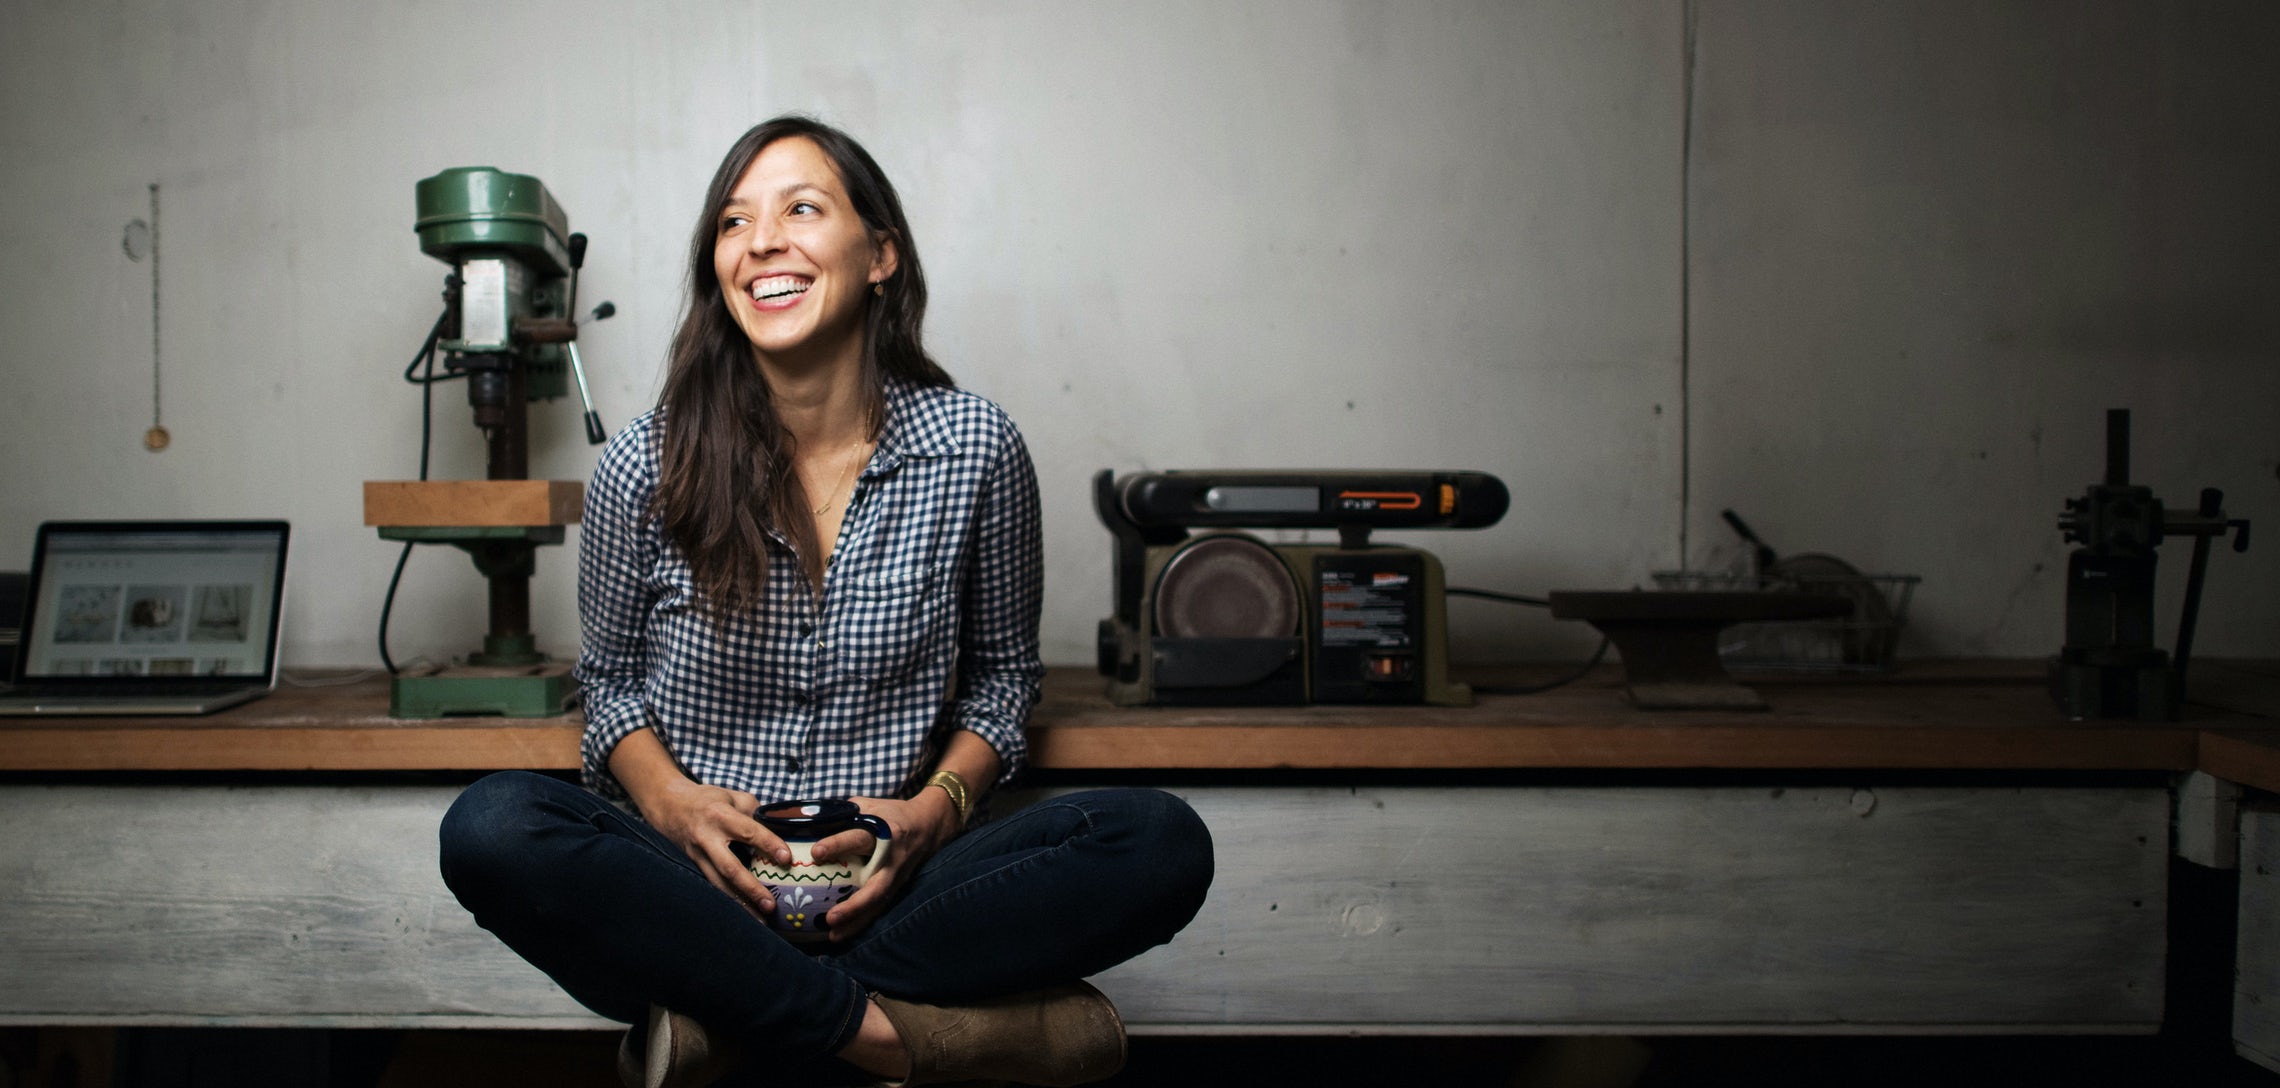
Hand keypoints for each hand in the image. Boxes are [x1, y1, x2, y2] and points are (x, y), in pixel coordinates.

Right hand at [635, 774, 785, 917]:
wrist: (668, 804)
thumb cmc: (706, 799)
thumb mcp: (732, 796)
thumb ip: (754, 811)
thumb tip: (778, 829)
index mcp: (720, 815)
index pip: (748, 832)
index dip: (768, 844)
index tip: (786, 859)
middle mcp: (706, 838)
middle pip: (730, 868)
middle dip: (751, 888)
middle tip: (771, 905)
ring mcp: (698, 855)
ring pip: (718, 884)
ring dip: (740, 903)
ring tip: (761, 919)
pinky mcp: (694, 865)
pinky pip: (713, 885)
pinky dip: (729, 899)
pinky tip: (744, 911)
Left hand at [814, 788, 962, 940]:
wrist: (928, 826)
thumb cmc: (891, 813)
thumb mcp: (868, 805)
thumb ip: (841, 813)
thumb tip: (805, 820)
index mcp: (884, 831)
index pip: (859, 839)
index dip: (838, 845)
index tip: (816, 853)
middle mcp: (892, 859)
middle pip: (875, 886)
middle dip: (854, 905)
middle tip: (830, 918)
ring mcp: (896, 877)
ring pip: (877, 904)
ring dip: (857, 922)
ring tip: (833, 936)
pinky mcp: (897, 888)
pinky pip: (879, 908)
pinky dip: (861, 923)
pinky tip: (842, 935)